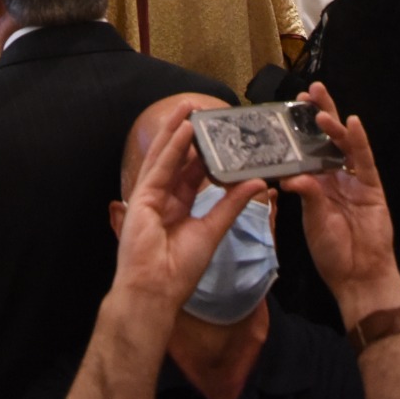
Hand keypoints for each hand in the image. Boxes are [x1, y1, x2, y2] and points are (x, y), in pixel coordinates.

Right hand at [113, 103, 264, 315]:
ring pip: (165, 156)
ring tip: (188, 108)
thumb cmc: (181, 270)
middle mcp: (164, 197)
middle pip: (177, 159)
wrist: (157, 291)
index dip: (204, 154)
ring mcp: (151, 195)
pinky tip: (182, 131)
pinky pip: (160, 167)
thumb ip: (231, 204)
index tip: (217, 135)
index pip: (192, 174)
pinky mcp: (142, 197)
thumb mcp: (213, 231)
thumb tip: (257, 183)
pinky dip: (171, 148)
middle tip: (200, 111)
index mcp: (179, 207)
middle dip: (187, 134)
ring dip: (176, 131)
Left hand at [280, 82, 399, 329]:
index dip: (300, 129)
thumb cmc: (332, 252)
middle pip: (326, 140)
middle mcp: (335, 177)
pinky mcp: (372, 187)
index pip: (307, 149)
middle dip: (318, 114)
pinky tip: (353, 123)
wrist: (359, 276)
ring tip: (320, 107)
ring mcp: (354, 180)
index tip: (289, 107)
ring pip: (344, 145)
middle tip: (309, 91)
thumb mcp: (312, 221)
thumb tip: (291, 177)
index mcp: (317, 184)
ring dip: (333, 124)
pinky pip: (365, 160)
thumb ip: (307, 196)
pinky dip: (359, 141)